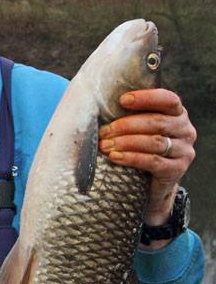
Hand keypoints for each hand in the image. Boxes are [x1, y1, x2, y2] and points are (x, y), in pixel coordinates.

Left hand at [98, 89, 195, 223]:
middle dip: (127, 126)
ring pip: (154, 142)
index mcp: (178, 114)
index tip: (122, 100)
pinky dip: (131, 158)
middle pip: (157, 122)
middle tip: (104, 132)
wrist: (151, 185)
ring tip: (105, 145)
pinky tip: (115, 157)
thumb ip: (130, 115)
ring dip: (126, 142)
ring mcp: (184, 151)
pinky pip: (153, 162)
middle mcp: (186, 130)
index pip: (168, 99)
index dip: (146, 98)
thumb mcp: (139, 129)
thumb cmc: (140, 149)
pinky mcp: (177, 169)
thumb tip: (97, 104)